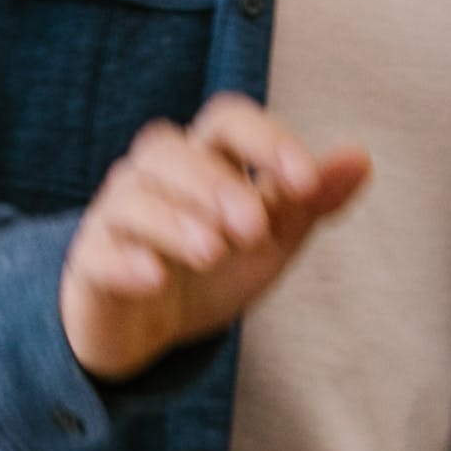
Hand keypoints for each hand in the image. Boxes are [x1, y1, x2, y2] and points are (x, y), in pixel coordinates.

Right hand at [61, 95, 373, 383]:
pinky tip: (155, 277)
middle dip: (217, 185)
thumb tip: (360, 159)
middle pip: (172, 151)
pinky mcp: (90, 263)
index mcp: (203, 158)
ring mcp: (116, 216)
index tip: (304, 180)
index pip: (227, 120)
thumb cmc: (208, 272)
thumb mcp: (270, 241)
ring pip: (134, 196)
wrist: (146, 330)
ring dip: (176, 220)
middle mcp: (154, 176)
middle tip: (253, 228)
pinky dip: (127, 260)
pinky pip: (98, 250)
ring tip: (212, 251)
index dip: (265, 141)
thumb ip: (309, 202)